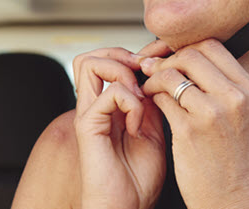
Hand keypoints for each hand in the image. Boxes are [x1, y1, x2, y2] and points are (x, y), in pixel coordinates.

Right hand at [72, 42, 169, 208]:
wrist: (127, 208)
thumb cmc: (139, 178)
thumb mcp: (155, 130)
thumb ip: (152, 103)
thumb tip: (161, 77)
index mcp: (109, 106)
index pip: (108, 61)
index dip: (134, 55)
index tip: (159, 63)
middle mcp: (94, 106)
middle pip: (91, 55)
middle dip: (122, 55)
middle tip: (145, 73)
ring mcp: (88, 115)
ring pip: (90, 64)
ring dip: (121, 72)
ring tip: (139, 96)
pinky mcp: (87, 127)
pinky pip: (106, 94)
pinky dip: (129, 103)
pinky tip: (137, 124)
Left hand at [141, 39, 248, 208]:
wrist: (235, 199)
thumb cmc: (235, 160)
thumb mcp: (242, 115)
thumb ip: (222, 86)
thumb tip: (188, 57)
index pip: (213, 46)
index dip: (187, 48)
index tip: (173, 58)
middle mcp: (234, 97)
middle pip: (191, 55)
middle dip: (167, 60)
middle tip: (153, 69)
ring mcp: (212, 113)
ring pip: (172, 74)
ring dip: (154, 77)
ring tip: (149, 87)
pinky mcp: (189, 131)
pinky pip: (161, 99)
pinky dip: (150, 96)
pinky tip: (150, 104)